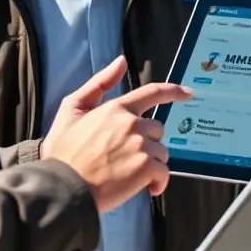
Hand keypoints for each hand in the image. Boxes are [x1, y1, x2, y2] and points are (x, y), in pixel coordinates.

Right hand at [41, 56, 191, 212]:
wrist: (62, 187)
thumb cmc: (63, 151)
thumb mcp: (72, 108)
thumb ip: (99, 83)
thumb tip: (121, 61)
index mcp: (117, 108)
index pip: (151, 93)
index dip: (173, 91)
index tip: (188, 93)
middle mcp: (132, 123)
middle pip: (157, 129)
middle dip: (147, 143)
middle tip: (127, 158)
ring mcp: (141, 145)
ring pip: (161, 153)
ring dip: (151, 164)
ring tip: (129, 175)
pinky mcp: (145, 168)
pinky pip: (163, 173)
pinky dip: (158, 183)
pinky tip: (146, 189)